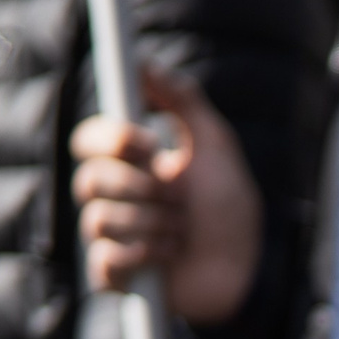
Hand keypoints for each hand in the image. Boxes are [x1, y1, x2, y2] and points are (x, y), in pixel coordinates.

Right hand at [69, 64, 261, 324]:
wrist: (249, 267)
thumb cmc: (229, 208)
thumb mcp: (214, 146)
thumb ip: (183, 102)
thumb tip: (146, 62)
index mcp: (128, 166)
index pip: (88, 141)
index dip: (113, 140)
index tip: (150, 143)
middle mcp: (112, 199)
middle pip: (91, 180)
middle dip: (145, 189)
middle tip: (180, 199)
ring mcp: (111, 238)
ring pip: (101, 219)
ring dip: (156, 224)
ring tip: (184, 230)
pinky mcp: (114, 276)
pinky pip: (108, 258)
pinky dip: (148, 254)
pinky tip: (171, 256)